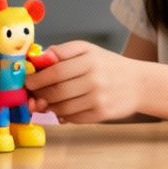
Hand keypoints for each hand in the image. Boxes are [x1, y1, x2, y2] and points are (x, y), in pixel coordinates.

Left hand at [25, 40, 145, 123]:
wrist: (139, 84)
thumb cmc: (108, 65)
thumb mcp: (88, 50)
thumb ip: (63, 51)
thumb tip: (38, 59)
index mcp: (89, 60)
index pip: (55, 71)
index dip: (37, 78)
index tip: (28, 81)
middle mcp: (94, 79)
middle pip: (56, 91)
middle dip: (40, 94)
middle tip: (33, 94)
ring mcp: (98, 99)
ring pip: (62, 107)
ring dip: (50, 106)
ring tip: (48, 101)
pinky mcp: (101, 114)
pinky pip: (73, 118)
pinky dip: (63, 115)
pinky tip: (62, 109)